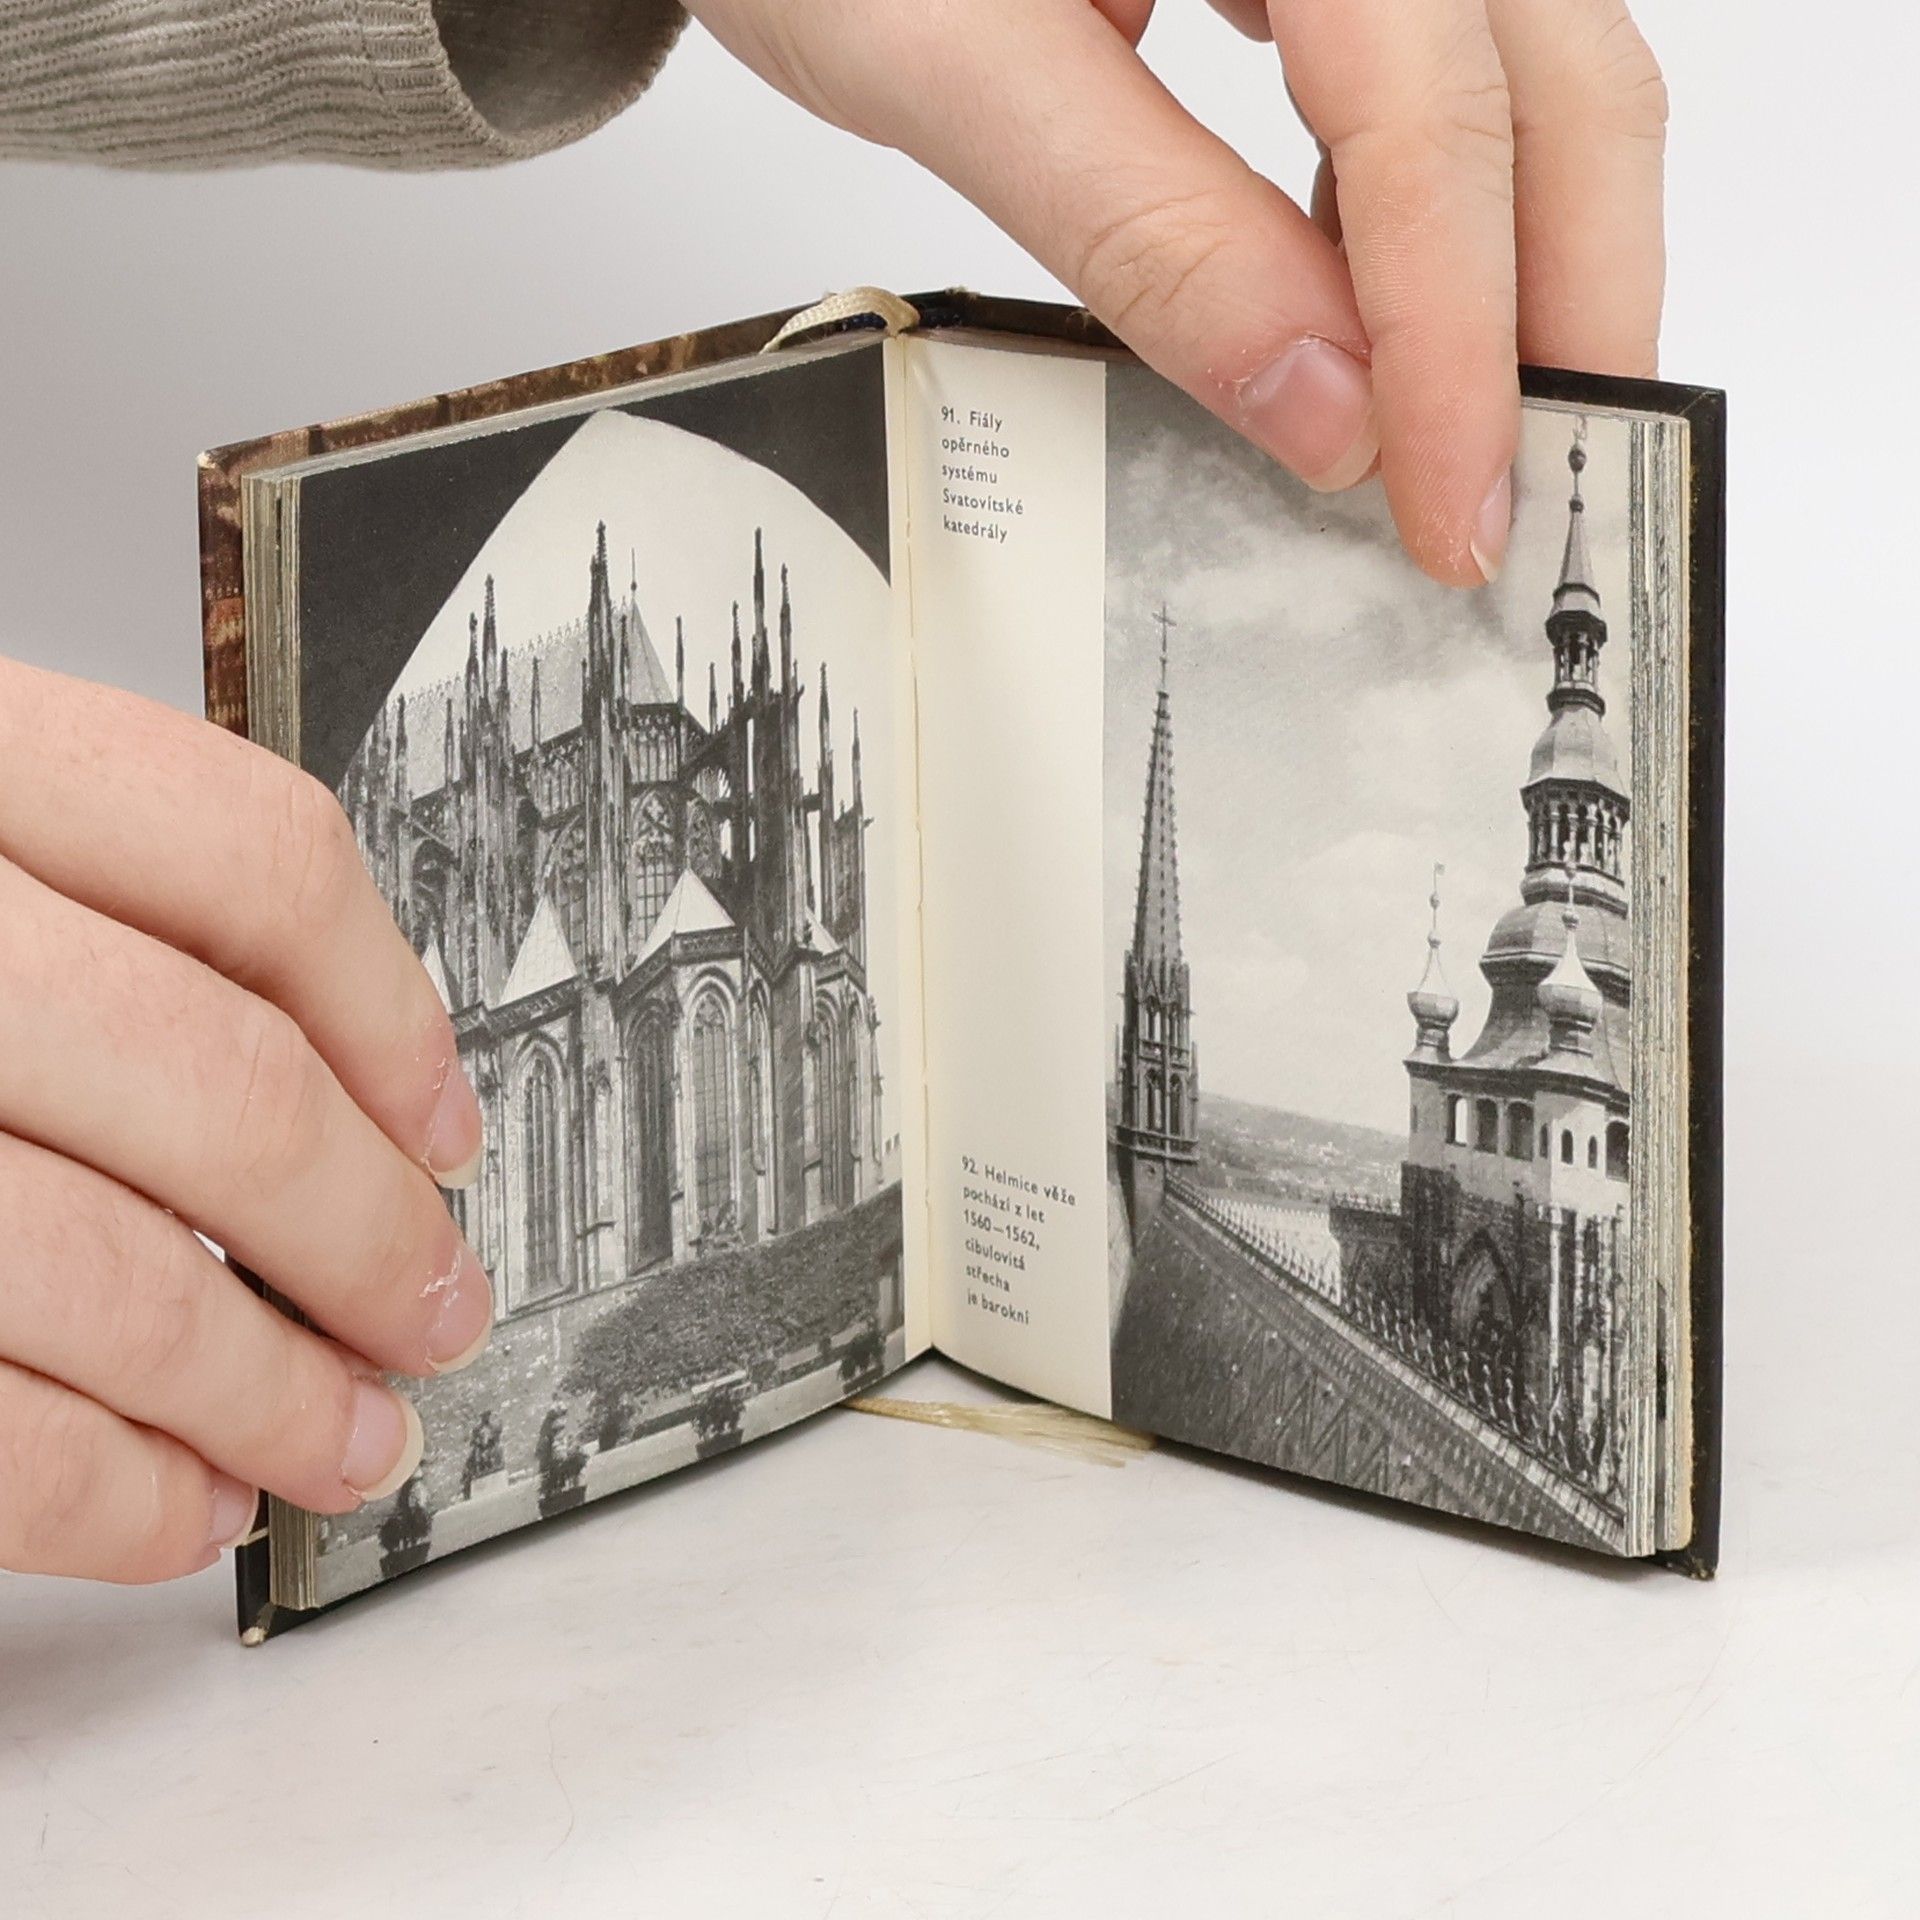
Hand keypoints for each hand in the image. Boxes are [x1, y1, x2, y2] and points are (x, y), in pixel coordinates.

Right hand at [0, 659, 491, 1583]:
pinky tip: (180, 1501)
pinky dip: (108, 1492)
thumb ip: (83, 915)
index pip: (249, 857)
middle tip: (434, 1308)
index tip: (444, 1126)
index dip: (391, 1011)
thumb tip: (342, 1090)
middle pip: (215, 1086)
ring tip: (346, 1437)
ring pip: (110, 1277)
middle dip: (366, 1235)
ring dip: (268, 1393)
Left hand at [688, 0, 1665, 586]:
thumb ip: (1148, 233)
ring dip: (1519, 264)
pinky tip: (1377, 315)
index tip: (1454, 506)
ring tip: (1465, 430)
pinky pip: (1438, 71)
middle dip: (1563, 304)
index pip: (1429, 111)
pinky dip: (1428, 210)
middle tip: (1527, 493)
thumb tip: (1327, 412)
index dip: (1457, 334)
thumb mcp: (957, 68)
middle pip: (1554, 77)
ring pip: (1526, 73)